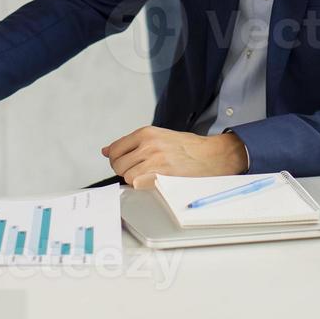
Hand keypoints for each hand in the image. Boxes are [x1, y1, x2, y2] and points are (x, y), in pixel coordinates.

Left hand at [102, 127, 248, 187]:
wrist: (213, 155)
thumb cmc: (188, 148)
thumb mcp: (159, 137)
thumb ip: (132, 143)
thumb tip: (106, 150)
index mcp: (146, 133)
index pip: (115, 149)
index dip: (117, 161)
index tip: (125, 164)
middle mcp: (148, 144)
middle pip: (118, 164)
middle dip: (124, 171)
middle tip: (139, 172)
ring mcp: (155, 159)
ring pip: (127, 176)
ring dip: (134, 179)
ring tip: (149, 176)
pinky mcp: (162, 174)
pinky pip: (138, 183)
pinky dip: (142, 185)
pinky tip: (154, 181)